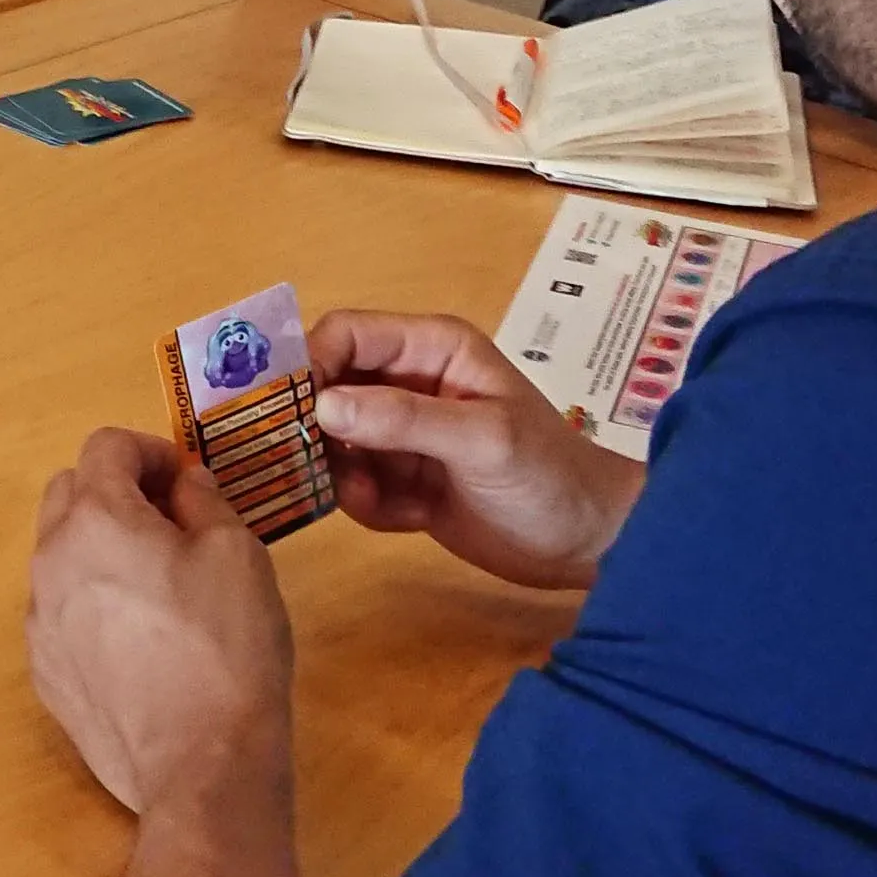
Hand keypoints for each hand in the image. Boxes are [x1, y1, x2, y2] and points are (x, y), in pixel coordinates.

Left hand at [27, 427, 295, 814]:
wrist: (200, 762)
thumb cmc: (227, 645)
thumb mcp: (238, 554)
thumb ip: (205, 502)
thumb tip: (184, 484)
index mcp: (96, 521)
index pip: (106, 447)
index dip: (152, 450)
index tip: (189, 481)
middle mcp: (50, 563)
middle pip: (67, 492)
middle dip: (116, 490)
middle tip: (173, 522)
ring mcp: (39, 623)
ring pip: (59, 555)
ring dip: (101, 546)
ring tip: (160, 583)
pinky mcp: (44, 672)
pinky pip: (61, 611)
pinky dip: (93, 601)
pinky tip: (142, 639)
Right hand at [306, 310, 643, 589]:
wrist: (587, 541)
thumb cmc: (548, 475)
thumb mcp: (482, 440)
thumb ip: (404, 420)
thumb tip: (322, 404)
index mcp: (434, 349)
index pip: (345, 335)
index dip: (309, 365)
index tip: (288, 414)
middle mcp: (411, 383)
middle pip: (325, 387)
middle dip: (312, 428)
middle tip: (310, 467)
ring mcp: (405, 434)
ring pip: (331, 441)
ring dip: (340, 474)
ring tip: (375, 499)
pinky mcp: (403, 481)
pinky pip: (353, 485)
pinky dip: (367, 504)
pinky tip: (405, 518)